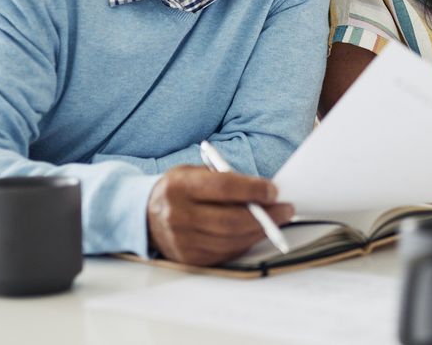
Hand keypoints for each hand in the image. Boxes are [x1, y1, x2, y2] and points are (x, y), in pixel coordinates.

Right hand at [145, 166, 293, 265]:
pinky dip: (245, 243)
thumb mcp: (194, 173)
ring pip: (232, 239)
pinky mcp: (189, 259)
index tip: (274, 190)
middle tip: (286, 209)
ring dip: (260, 231)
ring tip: (276, 221)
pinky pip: (225, 253)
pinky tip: (255, 233)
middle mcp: (178, 215)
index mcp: (179, 186)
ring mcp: (182, 241)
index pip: (224, 187)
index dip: (253, 189)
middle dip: (265, 215)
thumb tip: (264, 191)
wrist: (145, 215)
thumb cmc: (179, 190)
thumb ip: (225, 179)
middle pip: (231, 220)